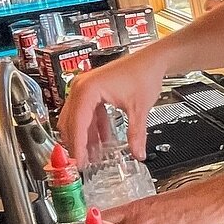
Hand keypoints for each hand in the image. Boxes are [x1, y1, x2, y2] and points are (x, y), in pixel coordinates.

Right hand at [58, 44, 165, 162]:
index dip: (78, 146)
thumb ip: (136, 134)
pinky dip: (92, 128)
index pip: (77, 124)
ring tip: (93, 156)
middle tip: (84, 163)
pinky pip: (87, 114)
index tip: (80, 162)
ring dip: (85, 137)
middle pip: (71, 122)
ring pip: (77, 119)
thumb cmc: (143, 74)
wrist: (152, 60)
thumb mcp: (139, 109)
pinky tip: (100, 142)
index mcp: (87, 90)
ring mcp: (84, 88)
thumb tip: (138, 153)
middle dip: (77, 143)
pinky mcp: (92, 91)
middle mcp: (81, 88)